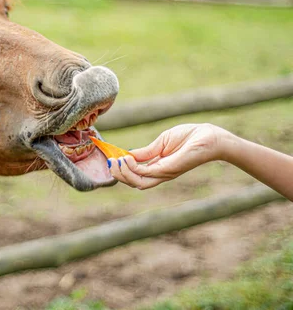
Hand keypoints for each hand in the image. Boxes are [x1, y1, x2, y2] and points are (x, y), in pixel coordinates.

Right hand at [109, 123, 226, 189]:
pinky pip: (145, 173)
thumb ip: (146, 151)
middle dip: (119, 175)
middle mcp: (160, 174)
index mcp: (158, 167)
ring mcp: (164, 173)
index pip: (135, 174)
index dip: (121, 168)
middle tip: (110, 163)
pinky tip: (125, 158)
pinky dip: (132, 167)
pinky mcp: (168, 169)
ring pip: (137, 182)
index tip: (110, 158)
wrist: (209, 137)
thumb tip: (128, 155)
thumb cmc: (189, 137)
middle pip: (134, 182)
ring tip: (115, 162)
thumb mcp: (162, 142)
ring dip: (123, 174)